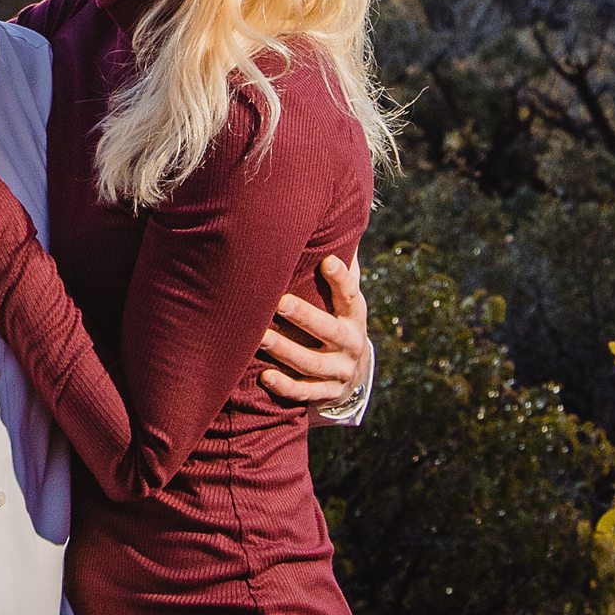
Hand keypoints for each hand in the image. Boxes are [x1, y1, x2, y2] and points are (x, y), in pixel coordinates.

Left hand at [259, 250, 370, 411]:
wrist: (352, 373)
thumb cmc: (337, 320)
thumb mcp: (344, 299)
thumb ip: (340, 269)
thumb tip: (336, 221)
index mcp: (354, 316)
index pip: (351, 296)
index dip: (341, 279)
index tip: (327, 261)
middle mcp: (351, 344)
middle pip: (329, 331)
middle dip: (305, 316)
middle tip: (279, 302)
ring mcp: (340, 371)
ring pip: (312, 363)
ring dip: (285, 350)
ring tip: (260, 337)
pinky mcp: (326, 393)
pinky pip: (305, 392)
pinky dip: (286, 386)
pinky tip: (265, 376)